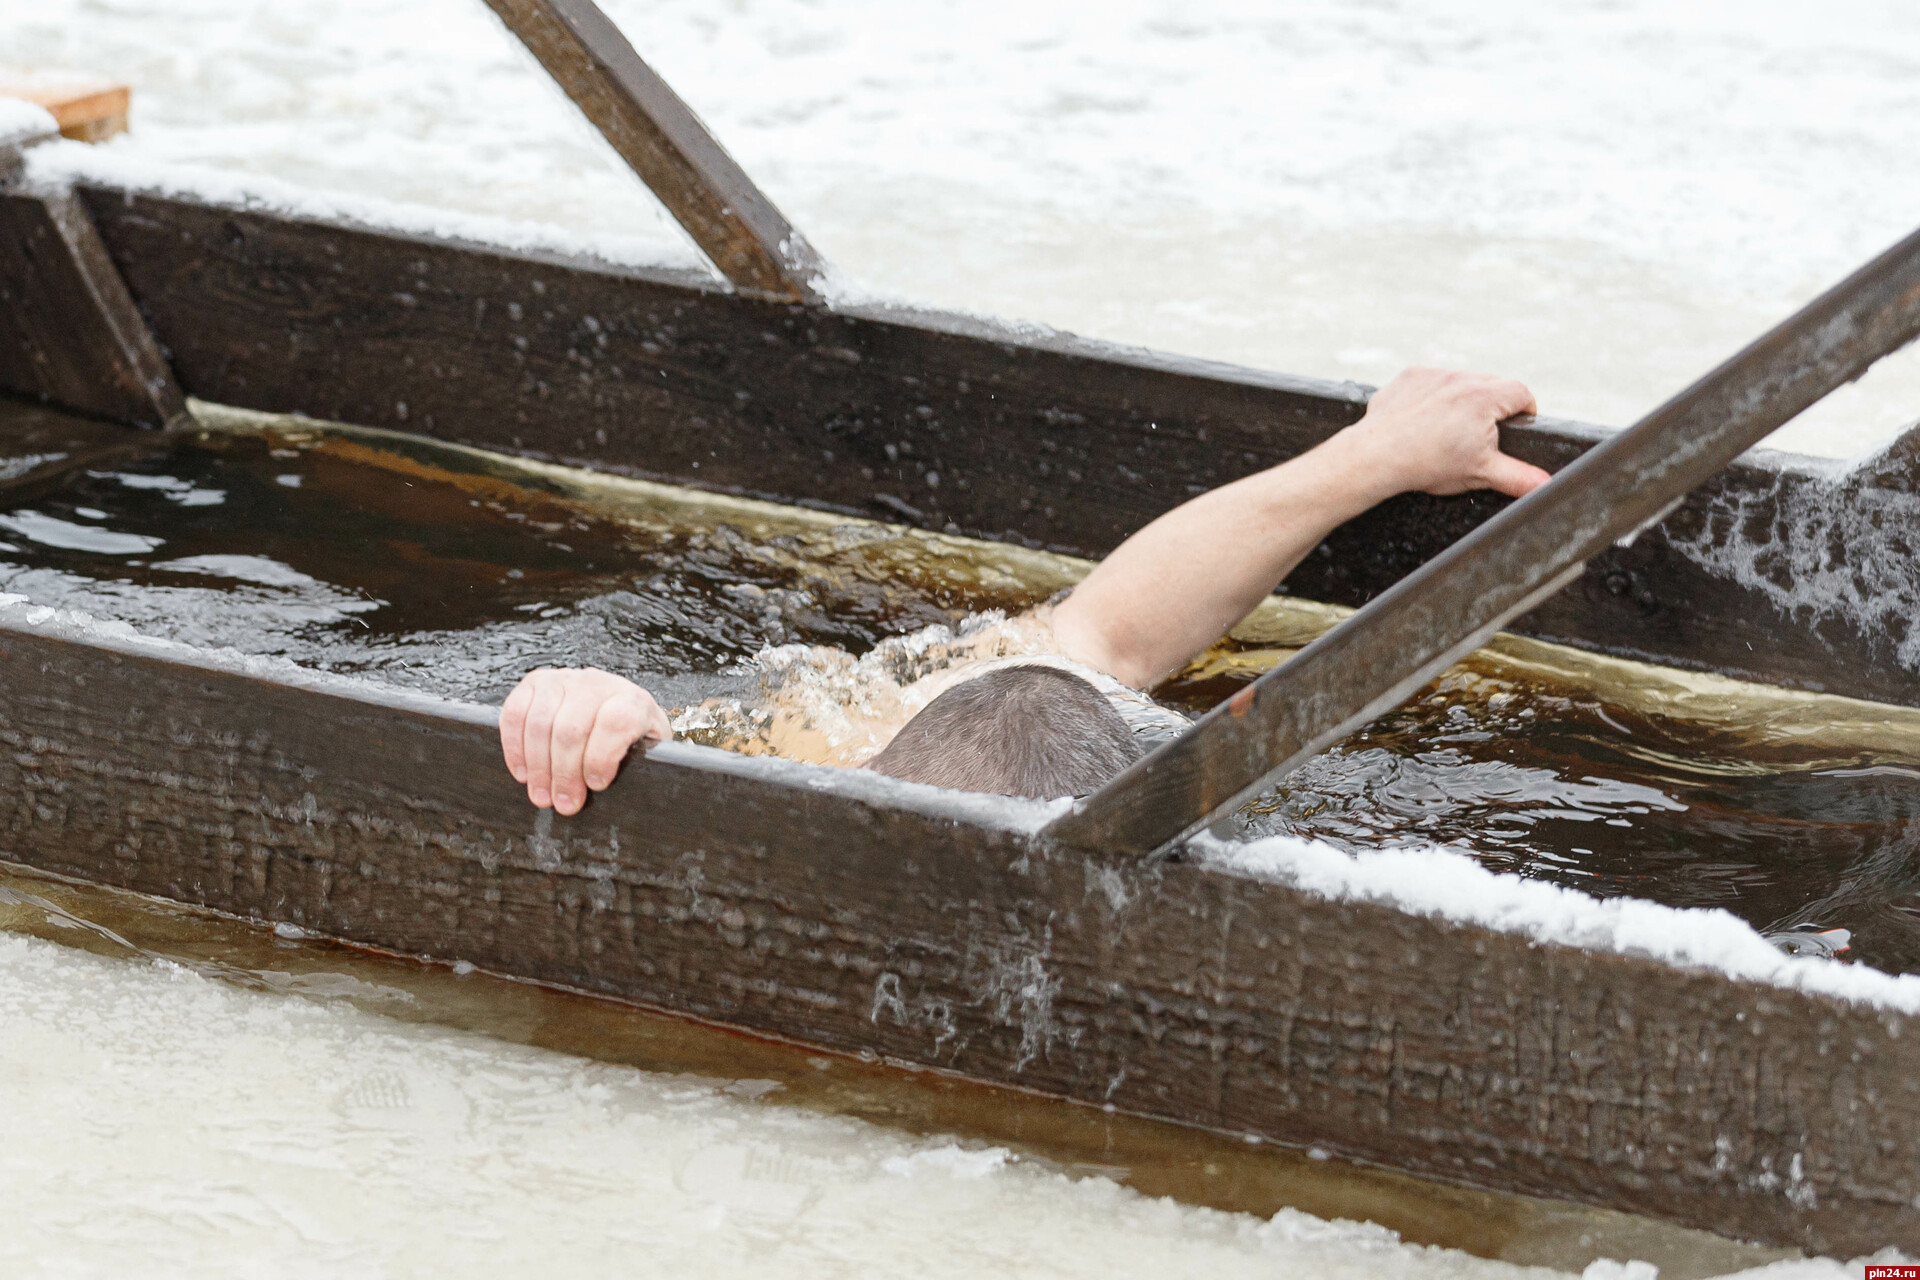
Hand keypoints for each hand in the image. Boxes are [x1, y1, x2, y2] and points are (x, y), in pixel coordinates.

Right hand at [499, 668, 671, 814]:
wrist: (616, 704)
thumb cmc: (632, 736)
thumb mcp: (647, 749)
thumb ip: (638, 764)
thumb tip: (607, 789)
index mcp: (631, 700)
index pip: (615, 722)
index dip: (602, 757)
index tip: (596, 785)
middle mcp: (596, 683)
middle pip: (571, 729)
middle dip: (564, 773)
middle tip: (563, 804)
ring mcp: (563, 679)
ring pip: (541, 723)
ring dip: (538, 767)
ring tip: (541, 796)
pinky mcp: (535, 682)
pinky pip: (515, 713)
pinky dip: (514, 747)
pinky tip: (523, 772)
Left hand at [1342, 367, 1550, 498]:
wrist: (1377, 456)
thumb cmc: (1428, 464)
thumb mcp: (1481, 473)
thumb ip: (1519, 477)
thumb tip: (1547, 486)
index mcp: (1485, 396)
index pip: (1521, 393)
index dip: (1524, 411)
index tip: (1516, 426)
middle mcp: (1461, 378)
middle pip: (1493, 384)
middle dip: (1493, 406)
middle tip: (1481, 434)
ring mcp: (1433, 374)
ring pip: (1461, 381)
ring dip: (1463, 398)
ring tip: (1451, 428)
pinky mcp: (1409, 377)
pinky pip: (1431, 382)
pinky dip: (1432, 396)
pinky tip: (1425, 420)